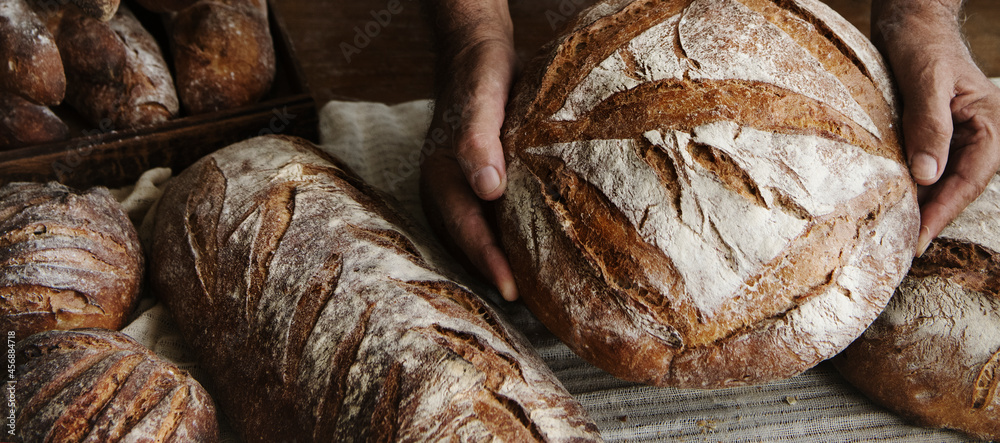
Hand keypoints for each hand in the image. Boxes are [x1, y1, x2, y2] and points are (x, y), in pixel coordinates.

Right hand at [420, 0, 517, 300]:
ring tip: (528, 290)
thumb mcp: (482, 101)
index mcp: (439, 177)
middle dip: (494, 273)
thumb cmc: (480, 76)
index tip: (514, 291)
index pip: (467, 231)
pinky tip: (526, 250)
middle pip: (468, 243)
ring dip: (497, 261)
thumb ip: (479, 142)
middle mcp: (442, 190)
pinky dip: (502, 239)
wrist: (476, 55)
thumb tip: (489, 189)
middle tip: (529, 305)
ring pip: (475, 236)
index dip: (491, 263)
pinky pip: (484, 221)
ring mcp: (455, 189)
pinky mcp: (471, 184)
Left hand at [872, 0, 999, 255]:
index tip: (918, 238)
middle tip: (903, 247)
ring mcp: (957, 136)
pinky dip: (913, 187)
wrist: (911, 22)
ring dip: (923, 206)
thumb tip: (927, 175)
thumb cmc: (922, 44)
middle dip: (933, 217)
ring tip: (896, 234)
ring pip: (943, 181)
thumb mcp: (925, 81)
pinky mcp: (934, 135)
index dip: (944, 211)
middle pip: (959, 187)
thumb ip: (929, 126)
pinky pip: (928, 168)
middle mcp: (978, 134)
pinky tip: (893, 203)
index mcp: (989, 122)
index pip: (970, 178)